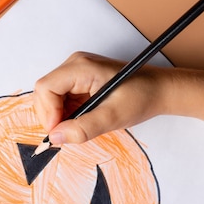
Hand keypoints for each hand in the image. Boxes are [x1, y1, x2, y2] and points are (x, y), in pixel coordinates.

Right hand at [33, 51, 167, 143]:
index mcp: (81, 67)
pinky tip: (81, 119)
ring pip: (49, 97)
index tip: (58, 132)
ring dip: (58, 116)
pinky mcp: (78, 81)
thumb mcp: (112, 117)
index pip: (45, 87)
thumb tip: (55, 138)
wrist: (159, 90)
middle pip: (44, 92)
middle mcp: (74, 65)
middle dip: (51, 116)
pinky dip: (65, 114)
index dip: (47, 112)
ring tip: (78, 126)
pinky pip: (59, 99)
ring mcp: (75, 72)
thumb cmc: (141, 97)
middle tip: (67, 133)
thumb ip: (82, 129)